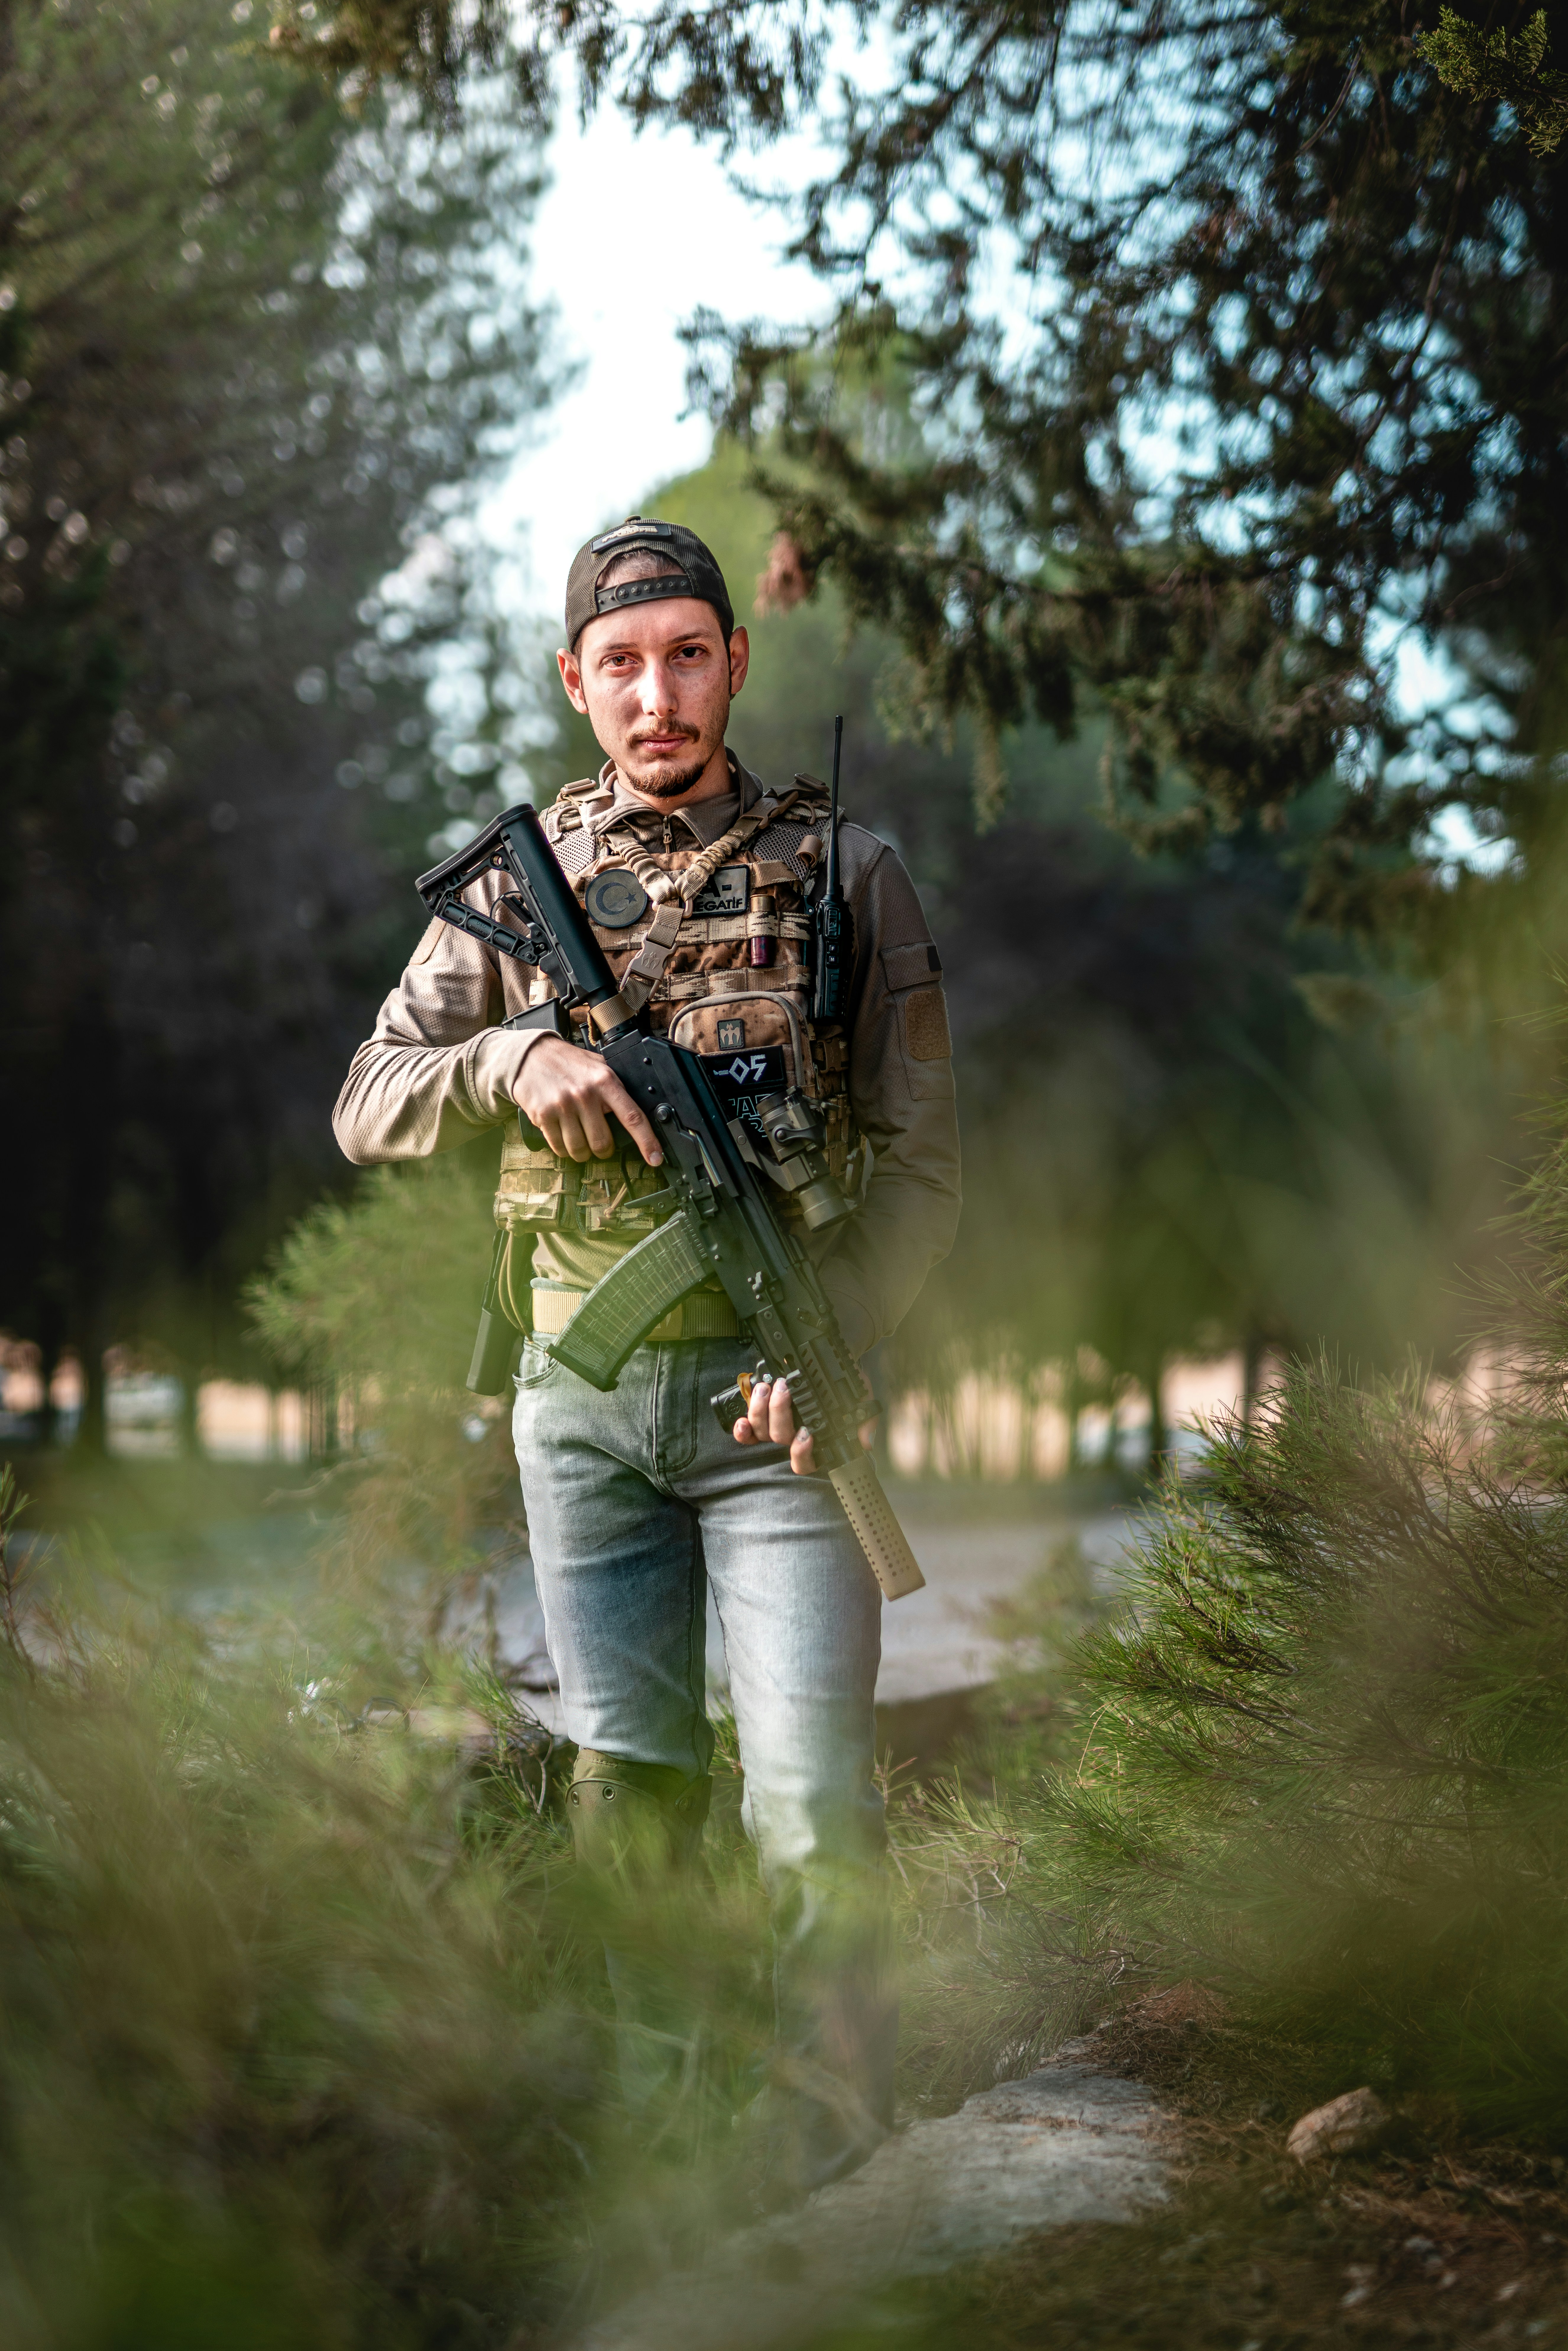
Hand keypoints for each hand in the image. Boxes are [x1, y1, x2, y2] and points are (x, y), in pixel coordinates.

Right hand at [512, 1035, 662, 1164]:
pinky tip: (562, 1135)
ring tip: (579, 1139)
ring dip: (582, 1153)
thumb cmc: (568, 1063)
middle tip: (599, 1142)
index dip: (647, 1142)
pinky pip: (559, 1148)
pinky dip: (563, 1149)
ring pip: (580, 1150)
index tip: (655, 1158)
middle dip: (603, 1150)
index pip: (633, 1117)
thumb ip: (615, 1086)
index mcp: (605, 1081)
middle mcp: (585, 1094)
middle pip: (603, 1143)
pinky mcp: (543, 1115)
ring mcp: (563, 1106)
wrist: (531, 1054)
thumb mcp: (598, 1065)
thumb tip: (639, 1112)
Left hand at [733, 1375, 878, 1477]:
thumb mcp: (861, 1398)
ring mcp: (775, 1426)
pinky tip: (741, 1420)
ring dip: (760, 1410)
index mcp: (817, 1440)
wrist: (832, 1358)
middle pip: (780, 1438)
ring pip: (761, 1431)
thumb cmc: (846, 1384)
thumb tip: (865, 1440)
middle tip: (784, 1388)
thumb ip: (864, 1419)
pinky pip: (747, 1431)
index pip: (805, 1463)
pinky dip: (742, 1428)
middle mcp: (793, 1437)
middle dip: (779, 1413)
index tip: (805, 1433)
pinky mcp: (761, 1414)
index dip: (801, 1453)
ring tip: (767, 1387)